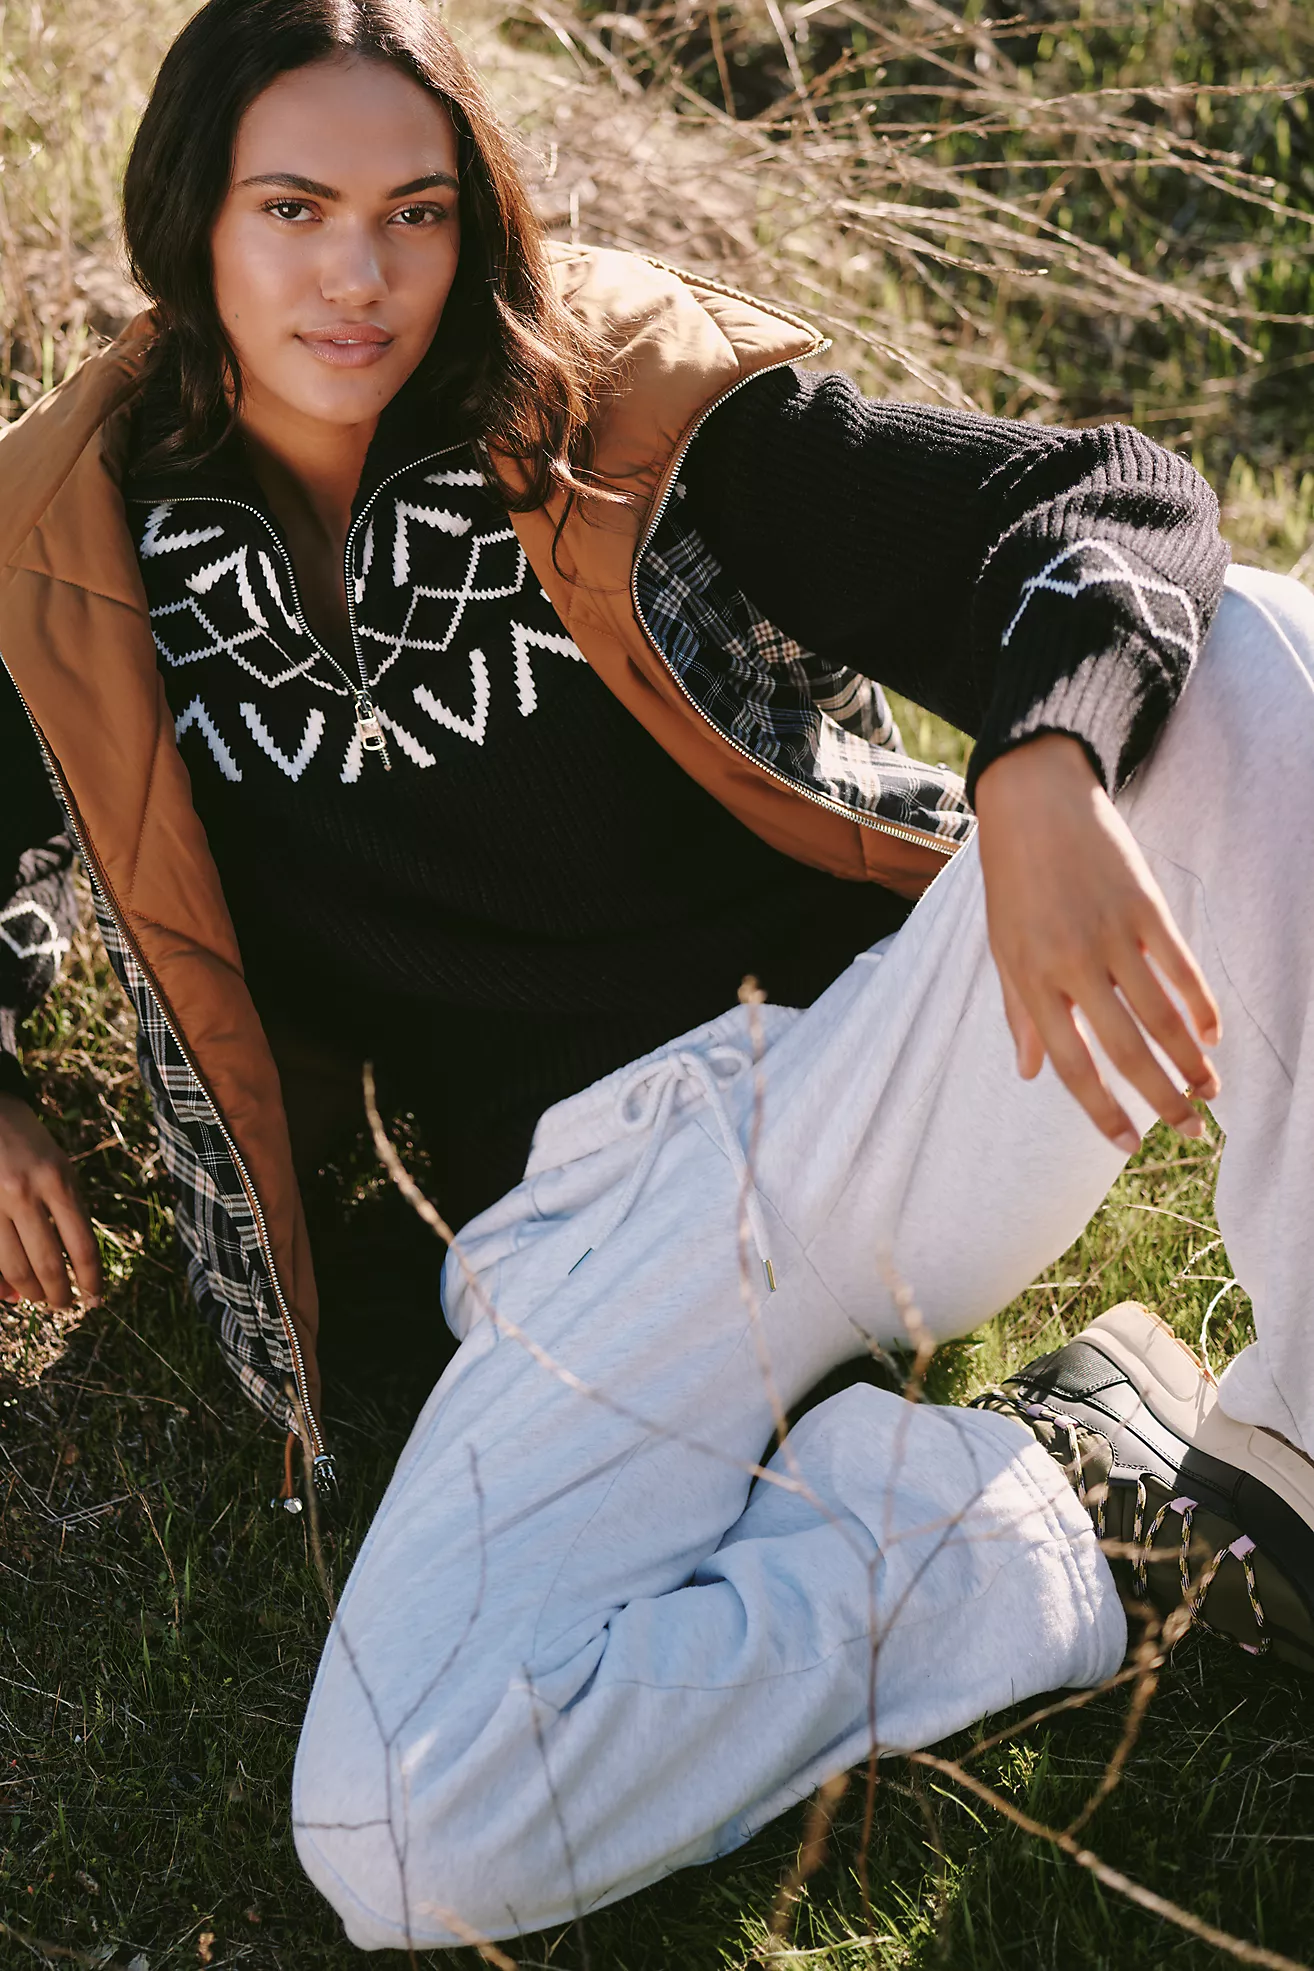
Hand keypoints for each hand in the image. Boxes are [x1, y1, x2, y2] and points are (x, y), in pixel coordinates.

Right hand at [0, 1093, 102, 1308]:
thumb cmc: (29, 1145)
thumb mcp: (59, 1169)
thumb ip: (66, 1215)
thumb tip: (67, 1269)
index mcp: (58, 1181)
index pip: (82, 1245)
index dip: (91, 1280)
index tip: (96, 1298)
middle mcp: (25, 1193)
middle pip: (48, 1264)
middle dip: (60, 1295)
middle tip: (65, 1307)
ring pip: (14, 1268)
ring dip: (31, 1293)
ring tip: (41, 1300)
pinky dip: (0, 1281)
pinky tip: (11, 1290)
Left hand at [974, 734, 1220, 1152]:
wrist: (1033, 801)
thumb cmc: (1012, 879)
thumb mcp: (1001, 947)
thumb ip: (1018, 1012)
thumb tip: (1028, 1073)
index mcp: (1032, 980)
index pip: (1072, 1065)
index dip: (1102, 1110)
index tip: (1128, 1145)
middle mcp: (1072, 964)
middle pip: (1128, 1049)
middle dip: (1163, 1099)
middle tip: (1191, 1132)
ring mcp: (1112, 935)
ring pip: (1162, 1016)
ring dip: (1192, 1060)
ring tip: (1211, 1091)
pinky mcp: (1145, 907)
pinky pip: (1181, 968)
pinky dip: (1201, 1004)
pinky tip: (1212, 1033)